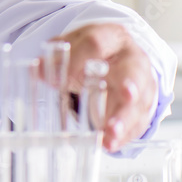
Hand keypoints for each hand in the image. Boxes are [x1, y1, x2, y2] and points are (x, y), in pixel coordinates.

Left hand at [52, 23, 157, 152]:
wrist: (119, 59)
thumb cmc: (94, 53)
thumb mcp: (75, 48)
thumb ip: (56, 58)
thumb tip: (37, 68)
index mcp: (111, 37)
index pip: (96, 44)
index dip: (77, 60)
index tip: (57, 80)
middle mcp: (132, 59)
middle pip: (132, 72)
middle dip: (129, 85)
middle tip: (125, 95)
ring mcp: (143, 85)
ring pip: (138, 103)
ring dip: (124, 119)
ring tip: (110, 134)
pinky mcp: (144, 107)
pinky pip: (137, 123)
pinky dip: (123, 136)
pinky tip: (110, 144)